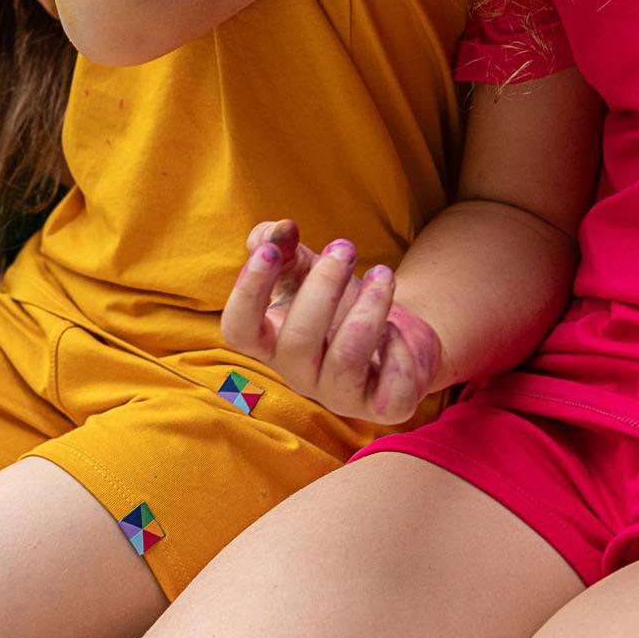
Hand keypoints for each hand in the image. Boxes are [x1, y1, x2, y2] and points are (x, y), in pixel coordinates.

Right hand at [220, 220, 443, 424]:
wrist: (398, 335)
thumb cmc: (341, 302)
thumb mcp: (308, 268)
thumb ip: (282, 246)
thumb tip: (280, 230)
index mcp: (272, 343)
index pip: (240, 330)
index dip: (248, 292)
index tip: (268, 250)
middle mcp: (300, 375)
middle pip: (296, 341)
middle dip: (323, 286)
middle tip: (346, 247)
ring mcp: (340, 396)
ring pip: (347, 359)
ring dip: (369, 306)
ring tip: (384, 274)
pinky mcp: (384, 407)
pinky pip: (392, 384)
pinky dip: (399, 347)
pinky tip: (396, 330)